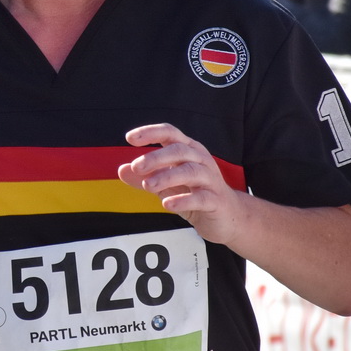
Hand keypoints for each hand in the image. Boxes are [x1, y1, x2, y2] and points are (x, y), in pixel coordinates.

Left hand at [118, 123, 246, 247]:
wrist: (228, 217)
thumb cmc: (195, 194)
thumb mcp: (167, 185)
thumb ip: (146, 177)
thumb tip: (122, 170)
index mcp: (189, 151)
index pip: (170, 134)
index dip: (150, 133)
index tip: (129, 138)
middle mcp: (201, 160)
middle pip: (179, 150)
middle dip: (156, 157)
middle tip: (136, 166)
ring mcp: (210, 180)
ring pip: (190, 171)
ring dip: (167, 177)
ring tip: (147, 186)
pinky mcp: (216, 200)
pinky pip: (200, 197)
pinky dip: (183, 200)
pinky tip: (166, 204)